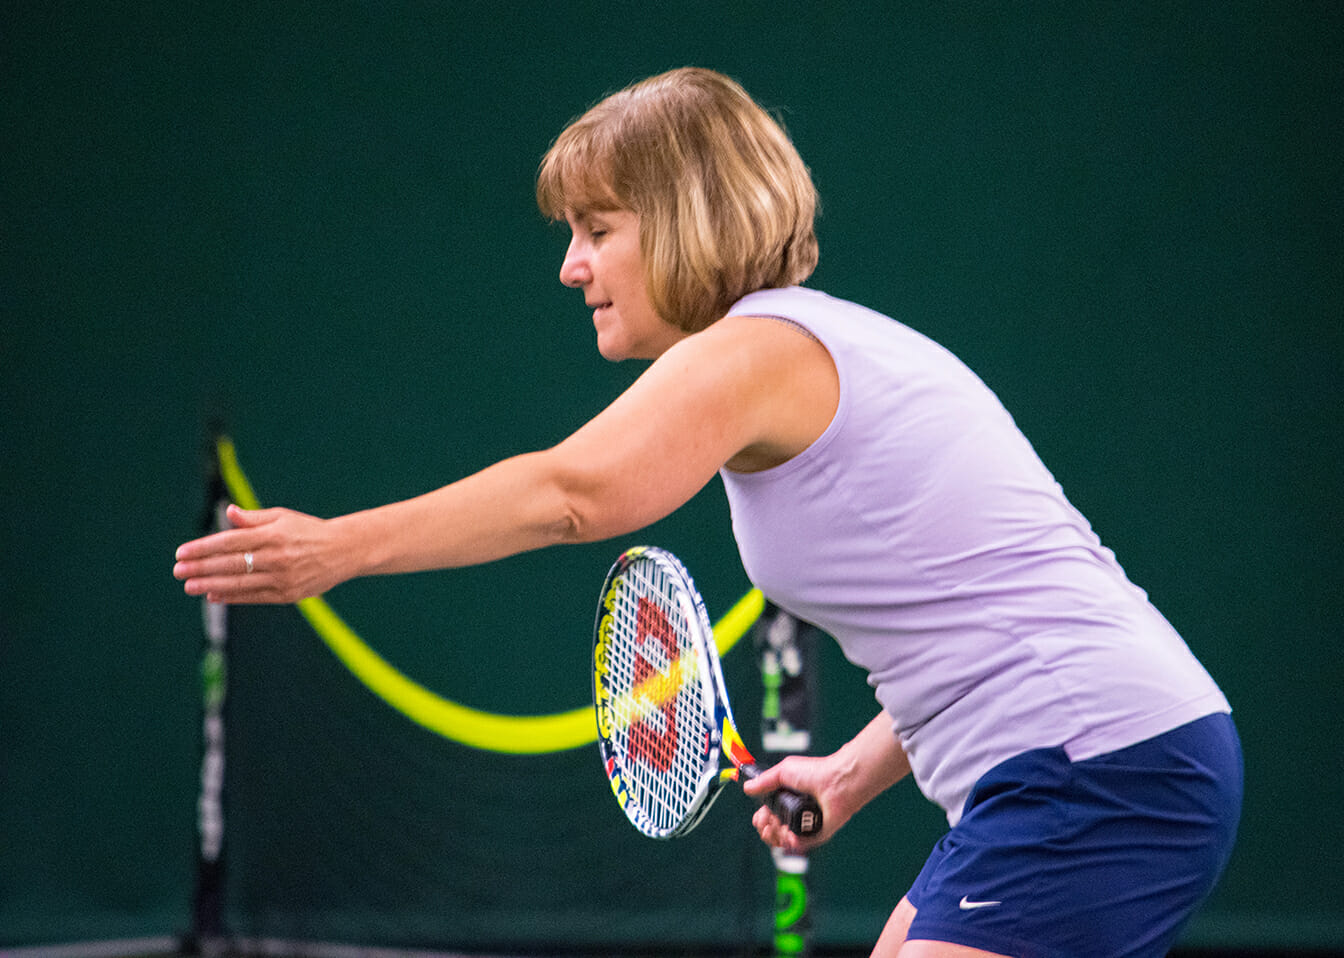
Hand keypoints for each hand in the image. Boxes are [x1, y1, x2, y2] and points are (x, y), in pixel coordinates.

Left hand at [173, 503, 343, 603]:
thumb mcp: (283, 517)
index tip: (182, 552)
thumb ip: (254, 519)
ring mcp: (283, 578)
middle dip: (201, 567)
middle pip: (231, 563)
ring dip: (210, 585)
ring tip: (189, 586)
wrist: (344, 551)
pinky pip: (254, 597)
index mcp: (274, 534)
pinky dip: (232, 596)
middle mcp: (277, 557)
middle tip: (178, 571)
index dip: (203, 548)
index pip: (230, 542)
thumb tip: (229, 513)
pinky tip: (213, 595)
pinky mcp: (288, 595)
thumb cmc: (309, 530)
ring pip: (239, 583)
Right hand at [742, 754, 850, 854]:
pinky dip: (791, 843)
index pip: (767, 816)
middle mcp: (795, 813)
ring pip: (782, 841)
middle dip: (764, 830)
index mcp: (786, 799)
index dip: (760, 819)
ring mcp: (805, 825)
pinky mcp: (817, 834)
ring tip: (777, 827)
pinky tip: (789, 836)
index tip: (760, 816)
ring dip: (775, 837)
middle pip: (771, 831)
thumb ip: (764, 781)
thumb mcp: (783, 771)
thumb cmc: (814, 772)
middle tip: (766, 822)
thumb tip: (747, 787)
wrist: (837, 782)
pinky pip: (800, 846)